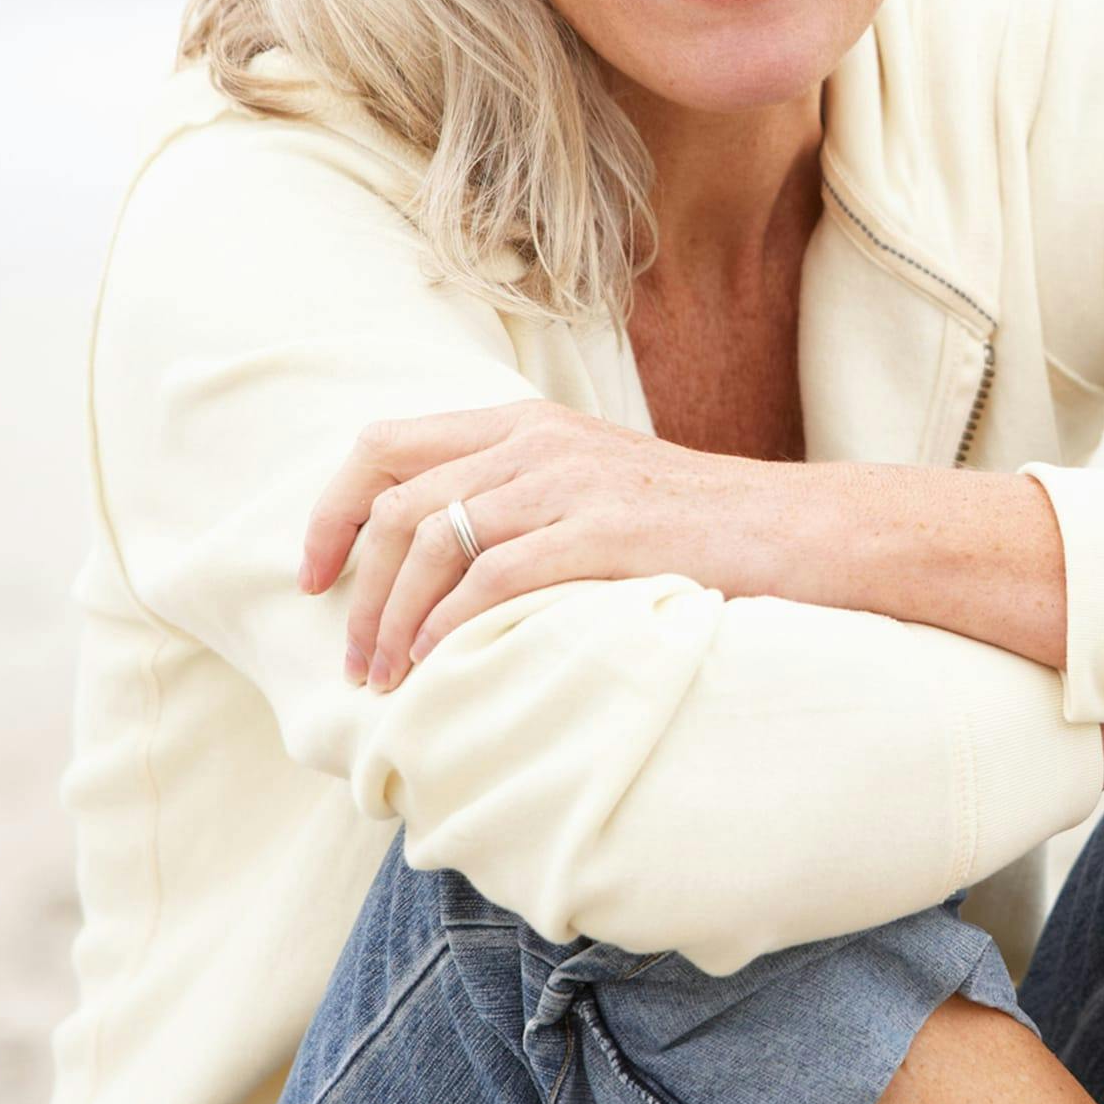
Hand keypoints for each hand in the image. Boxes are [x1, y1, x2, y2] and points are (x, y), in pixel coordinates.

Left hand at [295, 400, 776, 691]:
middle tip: (354, 659)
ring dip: (394, 620)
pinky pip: (492, 576)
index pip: (385, 445)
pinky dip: (449, 627)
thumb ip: (517, 499)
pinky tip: (441, 666)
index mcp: (525, 424)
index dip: (332, 511)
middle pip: (398, 502)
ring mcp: (572, 480)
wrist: (792, 530)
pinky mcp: (604, 530)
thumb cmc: (691, 526)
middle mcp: (538, 440)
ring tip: (389, 679)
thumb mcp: (591, 487)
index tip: (312, 575)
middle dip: (358, 590)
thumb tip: (428, 562)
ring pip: (434, 539)